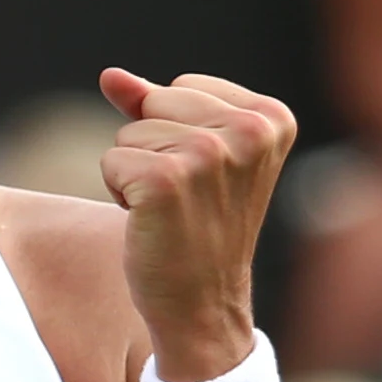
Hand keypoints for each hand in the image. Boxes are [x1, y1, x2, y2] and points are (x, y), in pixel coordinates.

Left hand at [96, 67, 293, 381]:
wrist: (203, 305)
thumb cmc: (198, 227)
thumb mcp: (194, 155)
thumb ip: (154, 105)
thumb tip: (110, 75)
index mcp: (271, 118)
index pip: (182, 85)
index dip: (176, 130)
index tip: (206, 179)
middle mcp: (249, 131)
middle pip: (155, 102)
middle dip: (154, 146)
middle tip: (186, 198)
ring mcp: (208, 155)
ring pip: (129, 133)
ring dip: (136, 172)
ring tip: (172, 211)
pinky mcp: (166, 181)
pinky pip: (112, 160)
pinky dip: (119, 192)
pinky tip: (152, 223)